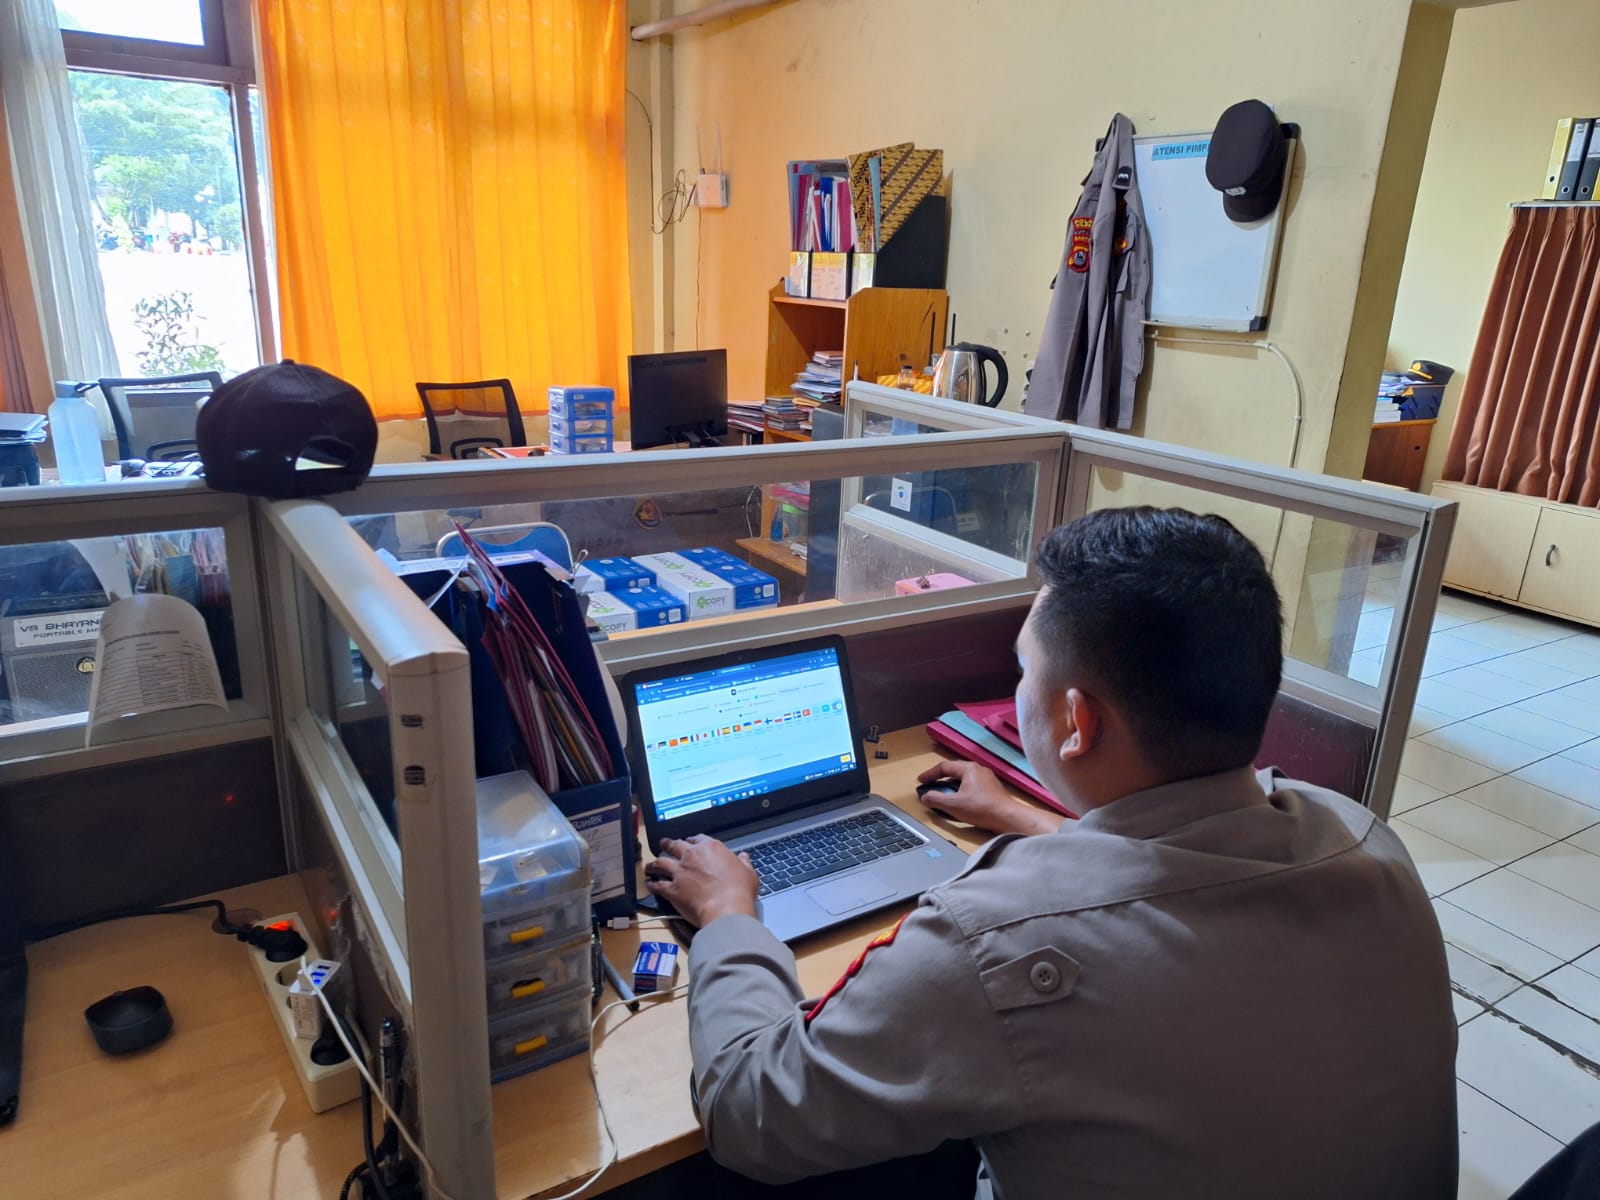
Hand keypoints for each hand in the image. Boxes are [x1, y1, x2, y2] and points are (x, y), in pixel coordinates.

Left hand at [644, 835, 758, 927]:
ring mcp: (680, 872)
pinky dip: (652, 884)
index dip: (692, 841)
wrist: (726, 908)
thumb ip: (743, 862)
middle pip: (674, 845)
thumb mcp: (748, 873)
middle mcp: (692, 856)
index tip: (690, 843)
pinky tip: (649, 884)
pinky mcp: (672, 889)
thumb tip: (743, 857)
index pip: (697, 839)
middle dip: (668, 844)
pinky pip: (657, 885)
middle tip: (664, 845)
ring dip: (654, 864)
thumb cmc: (739, 891)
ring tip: (651, 865)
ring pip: (661, 862)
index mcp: (711, 848)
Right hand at [915, 760, 1064, 836]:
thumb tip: (925, 797)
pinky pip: (972, 786)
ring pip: (964, 779)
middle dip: (940, 779)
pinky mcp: (992, 789)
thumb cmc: (981, 808)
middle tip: (930, 786)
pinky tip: (960, 801)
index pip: (944, 767)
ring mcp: (987, 779)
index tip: (921, 781)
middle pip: (954, 771)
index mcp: (969, 769)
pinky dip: (962, 791)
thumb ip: (936, 799)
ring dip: (951, 785)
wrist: (1007, 817)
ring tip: (944, 794)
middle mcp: (979, 770)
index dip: (930, 774)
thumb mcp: (953, 805)